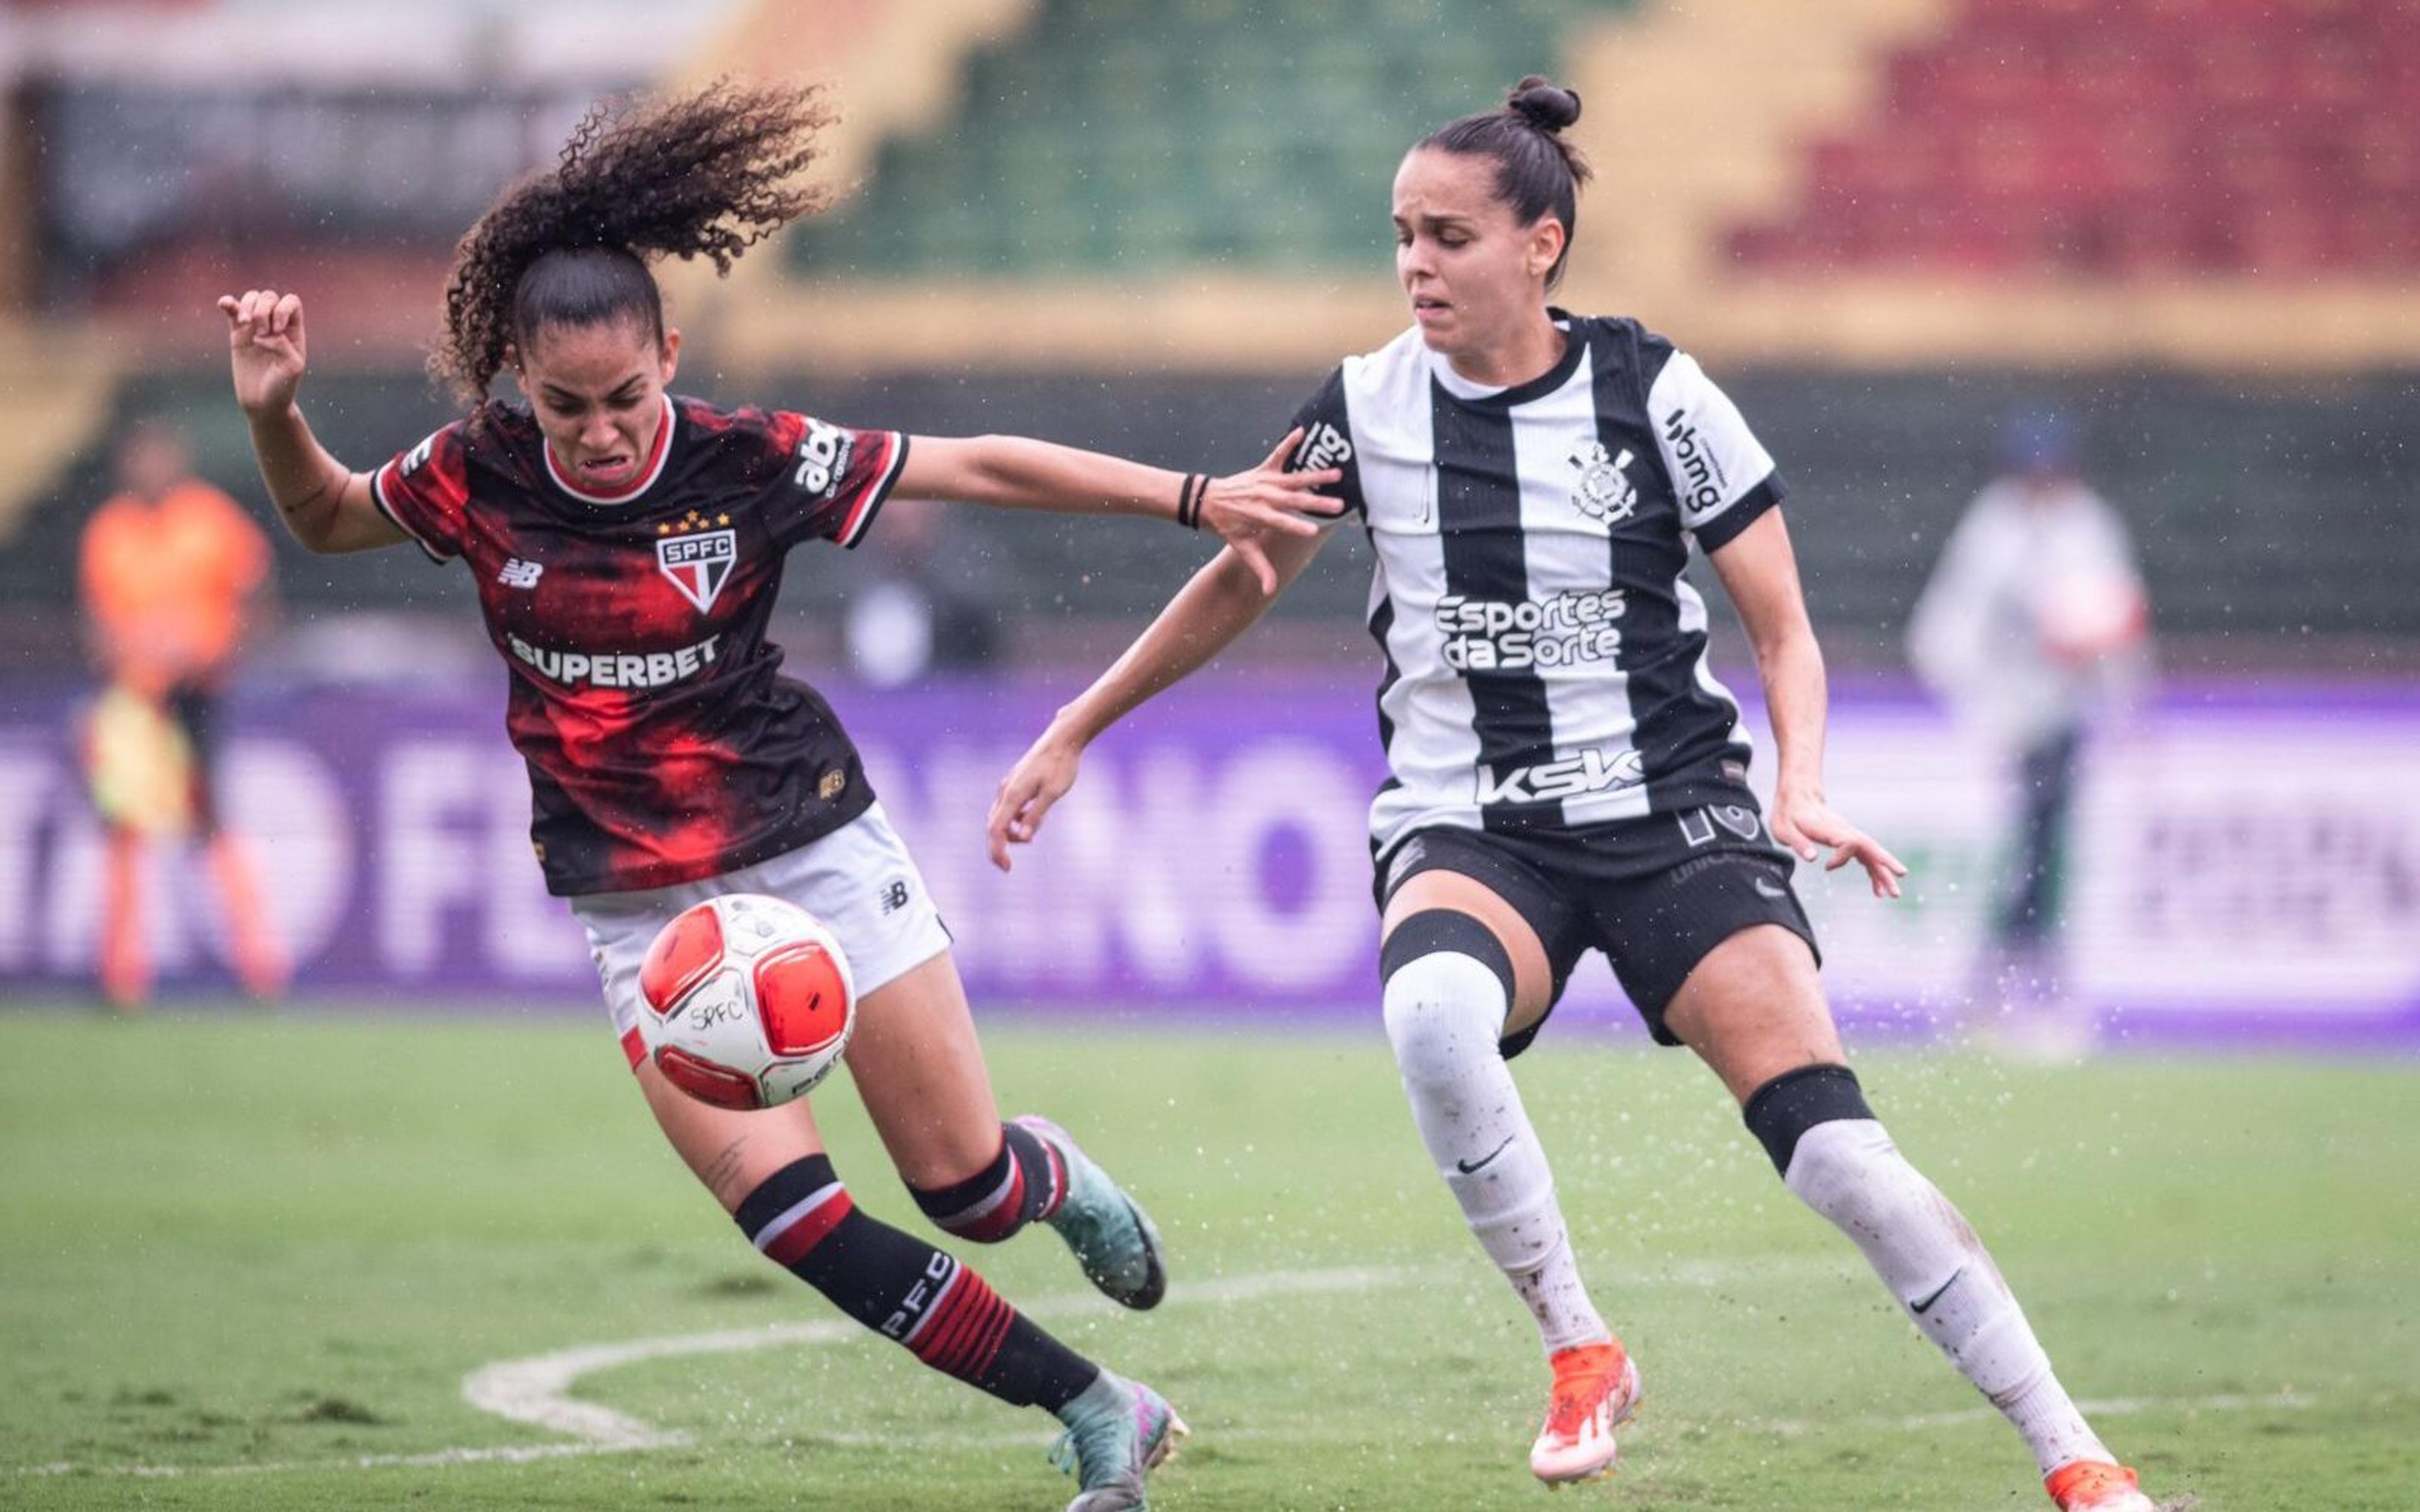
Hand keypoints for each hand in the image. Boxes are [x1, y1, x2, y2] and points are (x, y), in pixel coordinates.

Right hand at [218, 289, 308, 417]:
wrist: (263, 403)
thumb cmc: (283, 387)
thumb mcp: (291, 368)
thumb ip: (283, 346)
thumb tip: (262, 334)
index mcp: (293, 330)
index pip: (291, 302)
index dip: (282, 308)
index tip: (277, 330)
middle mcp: (276, 324)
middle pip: (269, 297)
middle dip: (263, 310)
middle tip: (261, 335)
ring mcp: (256, 327)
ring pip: (251, 299)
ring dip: (246, 305)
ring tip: (244, 324)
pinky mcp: (238, 333)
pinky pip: (232, 310)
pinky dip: (228, 303)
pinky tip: (224, 304)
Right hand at [987, 728, 1084, 871]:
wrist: (1062, 739)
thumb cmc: (1061, 765)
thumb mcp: (1052, 794)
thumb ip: (1036, 816)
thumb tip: (1022, 838)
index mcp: (1013, 794)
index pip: (996, 830)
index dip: (997, 851)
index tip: (1007, 868)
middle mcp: (1006, 791)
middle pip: (993, 826)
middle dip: (1000, 846)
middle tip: (1009, 866)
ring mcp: (1009, 786)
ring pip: (1000, 817)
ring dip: (1009, 832)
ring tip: (1031, 835)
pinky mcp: (1015, 783)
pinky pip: (1008, 808)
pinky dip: (1014, 820)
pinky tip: (1031, 820)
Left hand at [1196, 428, 1345, 593]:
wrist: (1206, 501)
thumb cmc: (1228, 526)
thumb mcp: (1242, 548)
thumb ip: (1259, 567)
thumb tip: (1268, 590)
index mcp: (1260, 517)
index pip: (1282, 523)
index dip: (1297, 527)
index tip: (1314, 531)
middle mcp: (1265, 497)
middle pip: (1294, 500)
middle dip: (1317, 503)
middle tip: (1339, 505)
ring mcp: (1265, 481)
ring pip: (1295, 478)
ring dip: (1317, 475)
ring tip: (1338, 473)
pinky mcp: (1263, 469)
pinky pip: (1278, 453)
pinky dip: (1289, 442)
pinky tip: (1302, 431)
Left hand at [1770, 785, 1906, 898]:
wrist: (1797, 797)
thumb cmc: (1788, 814)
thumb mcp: (1784, 829)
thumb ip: (1798, 843)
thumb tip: (1812, 858)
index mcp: (1829, 828)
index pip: (1850, 842)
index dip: (1844, 857)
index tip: (1827, 867)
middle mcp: (1844, 831)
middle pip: (1871, 848)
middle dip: (1885, 868)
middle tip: (1894, 891)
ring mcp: (1848, 834)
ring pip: (1872, 853)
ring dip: (1882, 872)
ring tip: (1891, 894)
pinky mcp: (1847, 839)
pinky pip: (1865, 855)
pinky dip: (1872, 870)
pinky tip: (1876, 886)